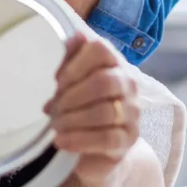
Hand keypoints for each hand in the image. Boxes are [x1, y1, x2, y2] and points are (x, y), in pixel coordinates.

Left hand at [45, 35, 141, 184]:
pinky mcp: (128, 140)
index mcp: (115, 63)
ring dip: (72, 119)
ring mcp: (132, 113)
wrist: (100, 149)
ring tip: (55, 126)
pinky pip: (106, 138)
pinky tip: (60, 141)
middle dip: (72, 95)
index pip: (100, 50)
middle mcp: (129, 85)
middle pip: (103, 81)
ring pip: (104, 112)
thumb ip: (71, 59)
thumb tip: (71, 38)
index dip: (74, 64)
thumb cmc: (82, 107)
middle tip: (54, 108)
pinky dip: (79, 140)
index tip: (57, 80)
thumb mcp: (73, 82)